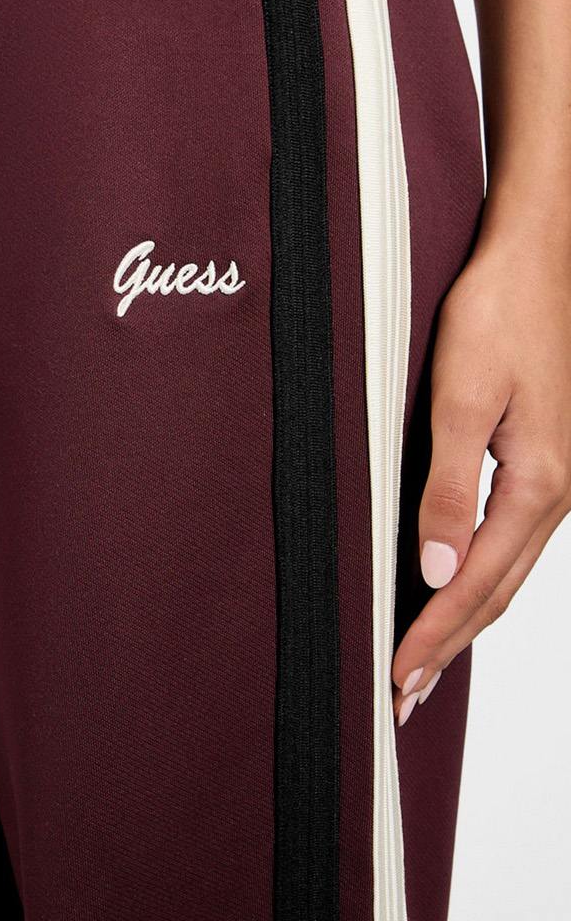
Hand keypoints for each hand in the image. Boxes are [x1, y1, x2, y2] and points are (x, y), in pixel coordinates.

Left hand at [392, 234, 570, 721]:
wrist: (536, 259)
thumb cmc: (497, 314)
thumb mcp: (459, 399)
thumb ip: (446, 489)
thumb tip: (438, 573)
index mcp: (537, 485)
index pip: (478, 586)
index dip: (435, 636)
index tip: (398, 680)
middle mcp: (555, 491)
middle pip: (500, 591)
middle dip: (451, 645)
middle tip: (405, 695)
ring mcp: (555, 476)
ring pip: (509, 569)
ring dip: (466, 617)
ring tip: (426, 656)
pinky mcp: (543, 457)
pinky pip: (512, 538)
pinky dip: (482, 576)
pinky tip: (458, 583)